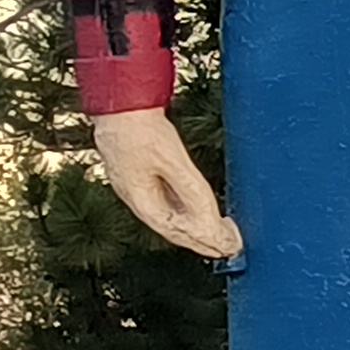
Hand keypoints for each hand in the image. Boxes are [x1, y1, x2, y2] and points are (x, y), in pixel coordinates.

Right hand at [93, 108, 243, 259]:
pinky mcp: (140, 173)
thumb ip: (191, 191)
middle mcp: (136, 197)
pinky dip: (185, 210)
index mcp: (140, 200)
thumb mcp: (172, 160)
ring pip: (169, 216)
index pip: (177, 231)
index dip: (205, 240)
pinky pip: (166, 201)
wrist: (119, 101)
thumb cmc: (140, 128)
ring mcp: (136, 185)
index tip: (230, 245)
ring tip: (218, 234)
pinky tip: (196, 209)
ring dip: (194, 227)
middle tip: (229, 247)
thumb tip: (209, 222)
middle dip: (202, 240)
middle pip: (173, 228)